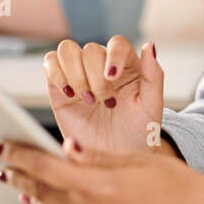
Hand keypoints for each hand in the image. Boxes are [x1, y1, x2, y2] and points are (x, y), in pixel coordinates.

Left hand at [0, 137, 203, 203]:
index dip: (20, 157)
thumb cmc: (177, 187)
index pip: (45, 168)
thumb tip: (64, 149)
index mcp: (100, 186)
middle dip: (21, 176)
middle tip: (6, 164)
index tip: (4, 148)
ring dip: (35, 197)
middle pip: (41, 192)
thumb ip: (94, 156)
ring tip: (22, 184)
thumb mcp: (135, 159)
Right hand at [44, 36, 164, 154]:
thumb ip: (154, 75)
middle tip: (106, 103)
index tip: (112, 77)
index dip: (113, 56)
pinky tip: (70, 95)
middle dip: (96, 78)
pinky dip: (57, 73)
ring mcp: (79, 75)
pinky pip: (50, 63)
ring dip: (76, 74)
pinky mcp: (58, 87)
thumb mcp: (151, 107)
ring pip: (67, 50)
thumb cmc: (136, 134)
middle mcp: (101, 66)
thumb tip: (150, 45)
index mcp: (127, 66)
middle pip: (91, 49)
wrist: (114, 159)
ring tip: (87, 100)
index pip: (117, 44)